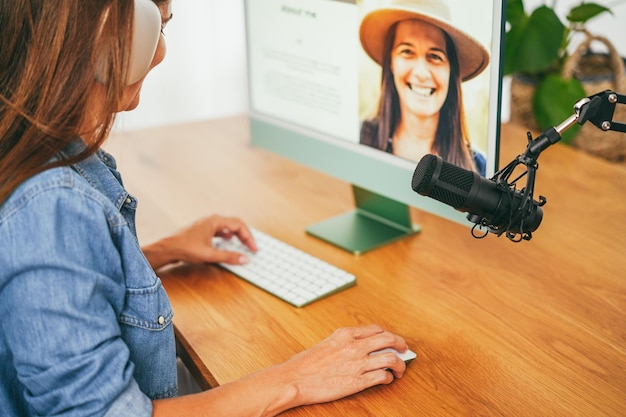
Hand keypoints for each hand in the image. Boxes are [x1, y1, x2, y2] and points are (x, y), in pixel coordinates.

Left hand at [142, 215, 256, 269]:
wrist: (167, 249)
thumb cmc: (185, 248)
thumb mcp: (210, 254)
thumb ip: (229, 256)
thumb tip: (244, 259)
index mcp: (215, 221)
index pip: (239, 225)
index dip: (249, 237)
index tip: (253, 248)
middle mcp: (211, 220)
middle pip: (234, 224)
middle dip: (245, 235)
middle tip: (251, 247)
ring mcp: (206, 224)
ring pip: (227, 226)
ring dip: (237, 234)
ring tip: (243, 243)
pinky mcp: (202, 231)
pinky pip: (219, 230)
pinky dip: (227, 235)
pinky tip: (228, 240)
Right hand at [278, 324, 408, 405]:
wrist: (294, 379)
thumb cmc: (304, 364)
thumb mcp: (326, 343)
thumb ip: (343, 342)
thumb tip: (358, 346)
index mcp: (345, 334)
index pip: (376, 329)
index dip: (388, 334)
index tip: (391, 340)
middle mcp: (354, 346)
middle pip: (388, 339)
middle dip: (401, 344)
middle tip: (404, 350)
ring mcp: (357, 363)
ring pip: (390, 358)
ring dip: (399, 364)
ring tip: (399, 370)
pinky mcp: (357, 381)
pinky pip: (382, 376)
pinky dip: (388, 378)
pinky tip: (387, 380)